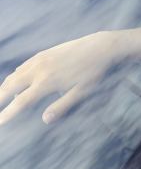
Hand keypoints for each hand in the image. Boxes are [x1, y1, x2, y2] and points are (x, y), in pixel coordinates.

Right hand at [0, 32, 115, 125]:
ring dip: (5, 86)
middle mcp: (39, 69)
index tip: (0, 122)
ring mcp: (40, 59)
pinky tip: (14, 80)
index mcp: (47, 82)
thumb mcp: (82, 92)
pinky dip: (15, 75)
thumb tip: (45, 120)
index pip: (21, 101)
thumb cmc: (94, 72)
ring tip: (0, 97)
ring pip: (15, 74)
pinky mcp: (45, 53)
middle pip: (11, 86)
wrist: (101, 46)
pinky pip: (24, 65)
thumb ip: (62, 106)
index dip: (8, 113)